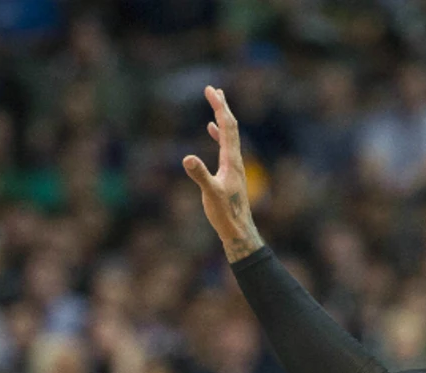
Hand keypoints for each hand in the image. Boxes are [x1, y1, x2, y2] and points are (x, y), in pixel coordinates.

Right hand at [181, 85, 264, 261]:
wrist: (239, 230)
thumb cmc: (225, 214)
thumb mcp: (210, 194)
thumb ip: (200, 175)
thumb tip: (187, 157)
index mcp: (232, 159)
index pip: (226, 126)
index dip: (219, 107)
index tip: (211, 90)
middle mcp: (236, 158)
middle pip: (230, 126)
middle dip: (221, 107)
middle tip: (213, 89)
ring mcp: (234, 165)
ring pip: (229, 134)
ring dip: (221, 118)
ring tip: (216, 103)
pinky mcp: (230, 172)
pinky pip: (225, 146)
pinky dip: (218, 134)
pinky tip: (211, 131)